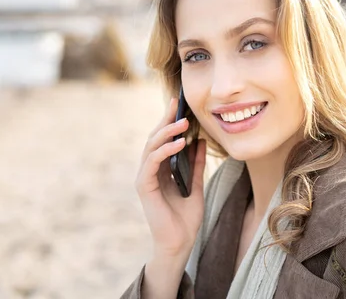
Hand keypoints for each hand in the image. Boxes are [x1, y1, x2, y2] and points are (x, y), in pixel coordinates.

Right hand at [135, 97, 206, 260]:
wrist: (181, 243)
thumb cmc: (186, 217)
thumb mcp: (196, 184)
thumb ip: (196, 164)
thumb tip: (201, 141)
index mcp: (161, 168)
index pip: (163, 139)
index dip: (169, 120)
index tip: (178, 102)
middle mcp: (151, 170)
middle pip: (155, 138)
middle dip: (166, 119)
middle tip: (177, 103)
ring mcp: (146, 177)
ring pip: (151, 146)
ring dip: (167, 133)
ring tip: (184, 123)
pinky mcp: (144, 186)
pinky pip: (152, 162)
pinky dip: (165, 150)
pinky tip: (179, 143)